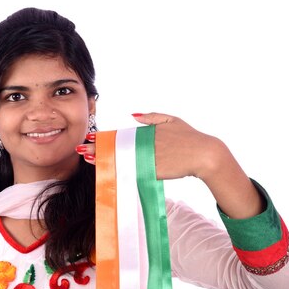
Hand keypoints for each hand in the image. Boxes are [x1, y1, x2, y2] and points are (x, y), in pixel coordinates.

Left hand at [76, 112, 262, 217]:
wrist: (206, 155)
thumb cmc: (190, 138)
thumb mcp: (172, 120)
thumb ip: (152, 117)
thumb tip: (133, 115)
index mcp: (147, 131)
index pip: (121, 134)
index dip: (104, 137)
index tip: (90, 137)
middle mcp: (145, 143)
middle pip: (116, 145)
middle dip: (97, 147)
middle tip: (82, 148)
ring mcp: (148, 157)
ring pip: (121, 158)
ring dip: (103, 159)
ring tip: (89, 159)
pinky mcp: (154, 170)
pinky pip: (132, 171)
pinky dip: (119, 171)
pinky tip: (107, 172)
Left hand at [132, 112, 227, 180]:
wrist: (205, 155)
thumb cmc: (191, 138)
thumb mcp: (173, 121)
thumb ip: (153, 117)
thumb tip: (134, 116)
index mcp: (152, 131)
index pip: (134, 137)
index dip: (135, 142)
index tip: (140, 145)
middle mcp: (151, 144)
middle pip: (133, 149)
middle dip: (135, 152)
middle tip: (145, 156)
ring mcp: (153, 157)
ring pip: (137, 161)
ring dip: (138, 162)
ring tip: (153, 164)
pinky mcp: (156, 171)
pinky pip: (144, 172)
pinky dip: (145, 172)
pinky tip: (153, 170)